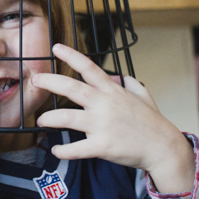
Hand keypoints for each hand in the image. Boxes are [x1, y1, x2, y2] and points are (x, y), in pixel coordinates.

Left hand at [32, 43, 195, 194]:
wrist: (163, 147)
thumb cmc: (153, 122)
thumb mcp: (144, 96)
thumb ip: (130, 83)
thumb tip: (121, 77)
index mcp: (113, 91)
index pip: (89, 68)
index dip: (71, 56)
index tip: (56, 48)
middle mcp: (105, 105)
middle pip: (72, 88)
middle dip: (50, 82)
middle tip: (35, 80)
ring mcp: (103, 125)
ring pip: (67, 118)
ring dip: (50, 118)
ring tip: (41, 119)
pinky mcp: (103, 146)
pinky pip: (76, 149)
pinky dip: (63, 151)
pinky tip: (56, 150)